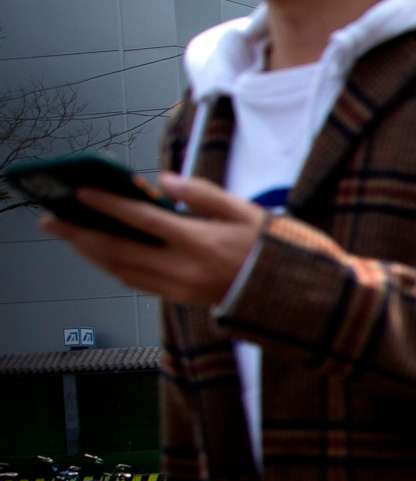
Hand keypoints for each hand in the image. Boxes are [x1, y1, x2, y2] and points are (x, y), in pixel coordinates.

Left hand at [38, 176, 280, 306]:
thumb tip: (162, 180)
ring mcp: (182, 289)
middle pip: (119, 251)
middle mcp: (185, 270)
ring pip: (122, 271)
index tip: (81, 192)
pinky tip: (103, 255)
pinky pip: (138, 284)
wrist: (300, 298)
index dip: (108, 205)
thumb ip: (203, 194)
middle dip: (80, 235)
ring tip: (69, 236)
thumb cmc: (277, 249)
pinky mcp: (184, 300)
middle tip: (51, 220)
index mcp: (201, 243)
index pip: (143, 219)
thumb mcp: (248, 212)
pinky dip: (114, 267)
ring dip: (91, 253)